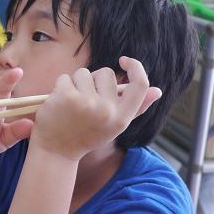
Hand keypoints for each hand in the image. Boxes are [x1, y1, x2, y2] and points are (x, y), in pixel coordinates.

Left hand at [31, 56, 161, 161]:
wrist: (55, 152)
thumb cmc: (86, 135)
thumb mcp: (114, 125)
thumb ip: (136, 107)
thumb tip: (158, 90)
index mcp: (122, 118)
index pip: (140, 85)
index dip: (136, 68)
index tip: (125, 61)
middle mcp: (107, 110)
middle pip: (106, 73)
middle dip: (94, 80)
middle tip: (84, 100)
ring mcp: (87, 103)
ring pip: (84, 73)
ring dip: (76, 83)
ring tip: (71, 103)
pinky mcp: (67, 96)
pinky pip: (66, 77)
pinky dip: (61, 85)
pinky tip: (58, 103)